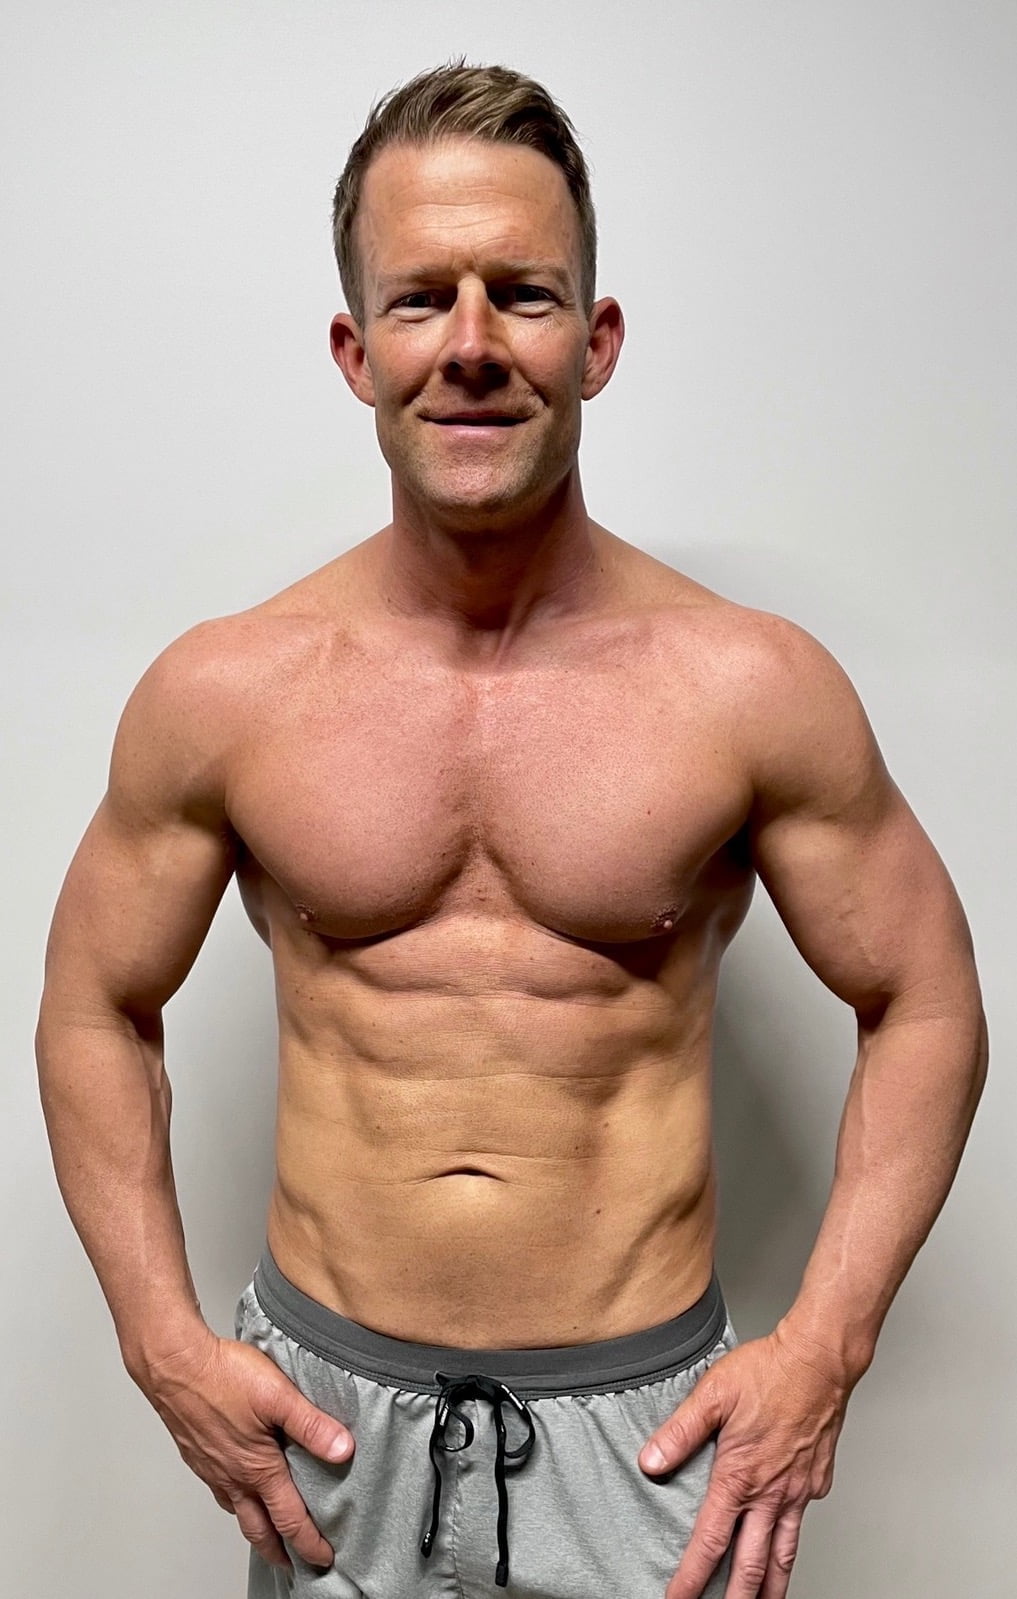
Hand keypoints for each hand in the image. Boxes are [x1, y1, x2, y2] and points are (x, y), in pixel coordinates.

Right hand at [139, 1329, 353, 1569]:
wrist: (174, 1366)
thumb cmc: (223, 1376)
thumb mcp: (279, 1395)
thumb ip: (312, 1425)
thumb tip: (343, 1451)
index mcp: (257, 1468)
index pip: (289, 1518)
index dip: (308, 1542)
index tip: (323, 1556)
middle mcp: (233, 1476)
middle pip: (259, 1529)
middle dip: (279, 1550)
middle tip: (294, 1564)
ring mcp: (212, 1468)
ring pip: (237, 1511)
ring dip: (256, 1528)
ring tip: (268, 1533)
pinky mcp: (197, 1455)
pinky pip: (219, 1490)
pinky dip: (235, 1502)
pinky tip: (237, 1489)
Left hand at [638, 1328, 851, 1598]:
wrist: (819, 1360)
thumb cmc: (767, 1371)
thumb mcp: (712, 1395)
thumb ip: (679, 1432)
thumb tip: (650, 1463)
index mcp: (739, 1476)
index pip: (710, 1542)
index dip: (692, 1577)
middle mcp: (771, 1493)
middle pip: (751, 1566)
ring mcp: (797, 1491)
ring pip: (783, 1555)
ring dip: (771, 1588)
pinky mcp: (816, 1482)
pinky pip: (801, 1522)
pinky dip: (791, 1543)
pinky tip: (783, 1546)